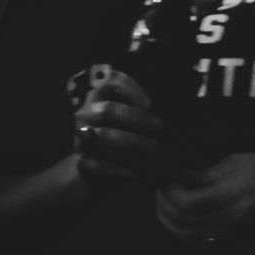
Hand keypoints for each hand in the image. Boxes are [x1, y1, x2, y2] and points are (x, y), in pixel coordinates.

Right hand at [72, 69, 162, 186]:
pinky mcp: (82, 161)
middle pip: (108, 111)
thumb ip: (145, 111)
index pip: (109, 82)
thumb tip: (174, 110)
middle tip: (160, 127)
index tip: (151, 104)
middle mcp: (86, 114)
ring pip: (103, 136)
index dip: (130, 88)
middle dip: (137, 119)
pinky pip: (98, 164)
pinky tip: (137, 172)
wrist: (99, 167)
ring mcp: (80, 138)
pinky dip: (119, 169)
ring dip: (132, 141)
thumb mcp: (132, 118)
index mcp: (99, 98)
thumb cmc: (124, 135)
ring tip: (154, 146)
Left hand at [155, 153, 254, 243]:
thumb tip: (178, 177)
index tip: (166, 177)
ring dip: (168, 220)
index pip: (185, 201)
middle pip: (181, 221)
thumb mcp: (240, 162)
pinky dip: (182, 231)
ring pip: (185, 235)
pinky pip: (197, 241)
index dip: (168, 191)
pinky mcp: (232, 240)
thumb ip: (206, 173)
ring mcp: (231, 233)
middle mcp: (230, 219)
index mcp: (232, 195)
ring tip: (166, 203)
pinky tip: (180, 217)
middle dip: (163, 206)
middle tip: (160, 190)